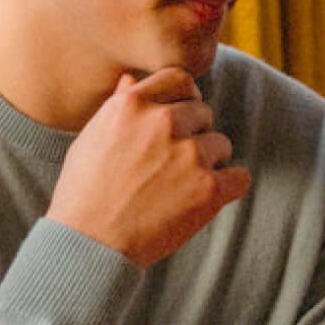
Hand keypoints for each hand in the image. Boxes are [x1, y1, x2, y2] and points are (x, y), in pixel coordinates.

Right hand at [46, 68, 250, 265]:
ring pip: (222, 145)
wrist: (88, 245)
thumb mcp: (91, 139)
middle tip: (172, 166)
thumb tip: (132, 80)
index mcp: (133, 105)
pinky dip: (229, 187)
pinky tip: (206, 199)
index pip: (180, 80)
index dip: (185, 98)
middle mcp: (163, 123)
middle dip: (194, 135)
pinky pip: (240, 177)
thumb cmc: (84, 193)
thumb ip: (119, 107)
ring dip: (209, 163)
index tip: (182, 118)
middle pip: (204, 113)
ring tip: (178, 188)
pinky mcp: (209, 189)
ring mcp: (189, 155)